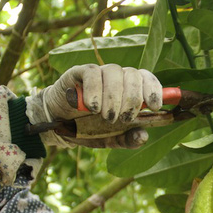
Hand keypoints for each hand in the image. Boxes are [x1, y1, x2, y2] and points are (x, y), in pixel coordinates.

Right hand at [26, 64, 161, 147]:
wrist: (58, 124)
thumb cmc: (89, 128)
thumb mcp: (111, 139)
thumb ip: (128, 139)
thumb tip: (144, 136)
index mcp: (130, 90)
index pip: (147, 78)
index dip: (154, 89)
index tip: (153, 106)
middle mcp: (117, 78)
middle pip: (133, 75)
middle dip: (132, 99)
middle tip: (123, 119)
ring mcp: (99, 73)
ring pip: (114, 72)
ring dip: (114, 97)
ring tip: (106, 117)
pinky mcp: (79, 72)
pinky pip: (92, 73)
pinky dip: (95, 90)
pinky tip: (93, 107)